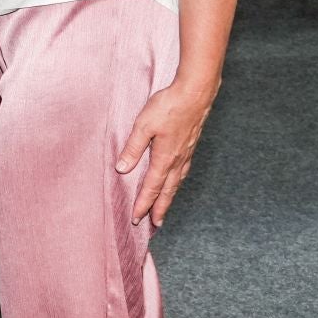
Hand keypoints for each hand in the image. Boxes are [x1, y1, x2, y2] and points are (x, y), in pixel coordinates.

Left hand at [115, 80, 217, 226]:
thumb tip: (122, 169)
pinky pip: (183, 171)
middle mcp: (177, 160)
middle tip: (155, 224)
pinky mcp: (191, 145)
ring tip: (165, 208)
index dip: (143, 204)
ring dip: (169, 197)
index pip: (152, 187)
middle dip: (159, 208)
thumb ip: (133, 148)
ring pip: (177, 182)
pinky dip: (177, 183)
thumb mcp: (143, 125)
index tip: (137, 219)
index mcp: (164, 158)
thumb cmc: (168, 107)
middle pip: (167, 190)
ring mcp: (186, 153)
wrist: (195, 94)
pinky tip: (176, 181)